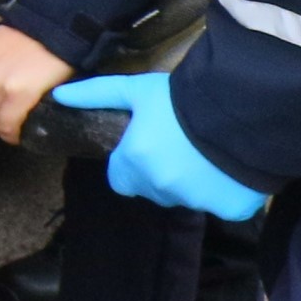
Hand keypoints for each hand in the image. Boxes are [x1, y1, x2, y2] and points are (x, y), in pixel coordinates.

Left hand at [52, 73, 269, 220]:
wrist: (242, 109)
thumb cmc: (182, 98)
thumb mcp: (136, 90)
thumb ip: (96, 95)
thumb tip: (58, 96)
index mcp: (134, 163)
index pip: (120, 179)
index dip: (131, 163)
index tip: (148, 145)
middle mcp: (162, 188)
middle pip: (153, 188)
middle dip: (161, 172)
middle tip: (181, 144)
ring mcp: (197, 202)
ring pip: (187, 197)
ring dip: (193, 182)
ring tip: (208, 151)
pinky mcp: (232, 210)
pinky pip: (223, 204)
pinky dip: (226, 191)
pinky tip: (231, 167)